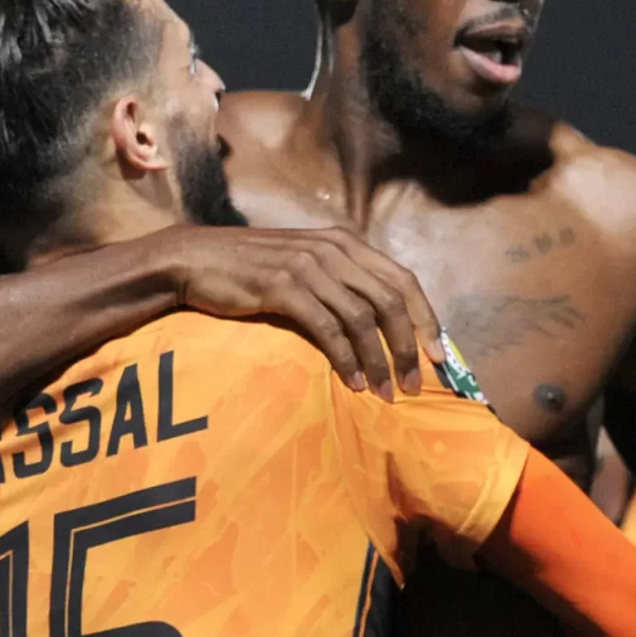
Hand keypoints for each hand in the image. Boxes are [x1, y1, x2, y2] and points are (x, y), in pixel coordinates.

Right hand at [152, 224, 445, 398]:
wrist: (196, 260)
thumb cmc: (254, 270)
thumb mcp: (308, 268)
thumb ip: (344, 285)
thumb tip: (383, 326)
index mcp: (347, 243)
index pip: (404, 280)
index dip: (427, 319)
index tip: (439, 356)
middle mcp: (334, 250)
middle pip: (391, 301)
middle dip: (408, 347)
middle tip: (415, 384)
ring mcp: (309, 266)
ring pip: (363, 318)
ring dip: (378, 361)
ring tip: (385, 394)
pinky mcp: (283, 286)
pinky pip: (328, 328)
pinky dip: (346, 359)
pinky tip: (352, 383)